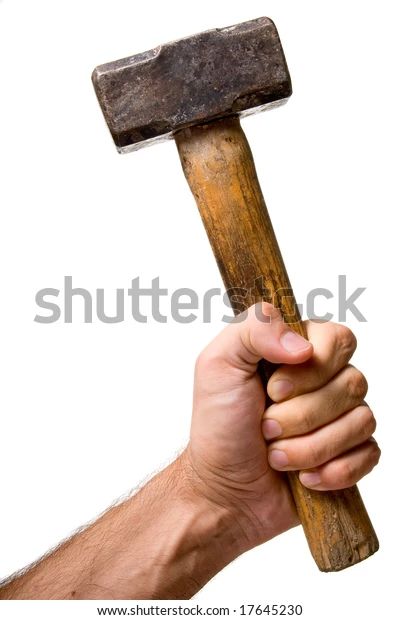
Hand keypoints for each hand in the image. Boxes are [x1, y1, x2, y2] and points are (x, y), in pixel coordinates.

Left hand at [183, 302, 379, 549]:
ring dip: (311, 447)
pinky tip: (304, 477)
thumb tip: (303, 345)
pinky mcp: (350, 455)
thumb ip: (254, 328)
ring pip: (362, 421)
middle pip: (353, 382)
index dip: (311, 370)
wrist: (222, 491)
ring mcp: (340, 418)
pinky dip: (333, 471)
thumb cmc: (218, 426)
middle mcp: (324, 381)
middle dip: (302, 414)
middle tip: (265, 427)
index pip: (338, 340)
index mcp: (296, 351)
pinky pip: (369, 455)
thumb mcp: (217, 364)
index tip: (273, 391)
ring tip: (276, 455)